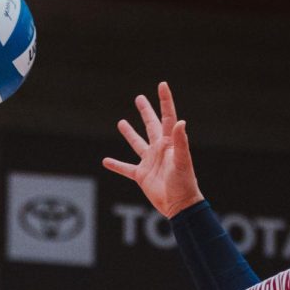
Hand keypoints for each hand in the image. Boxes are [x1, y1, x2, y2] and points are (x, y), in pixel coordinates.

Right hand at [103, 82, 203, 217]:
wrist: (179, 204)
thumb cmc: (184, 182)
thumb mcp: (183, 160)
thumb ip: (180, 141)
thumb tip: (180, 122)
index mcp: (169, 142)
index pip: (167, 117)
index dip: (165, 100)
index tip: (162, 84)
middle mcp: (159, 149)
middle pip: (151, 125)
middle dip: (146, 111)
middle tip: (139, 98)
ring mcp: (149, 162)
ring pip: (137, 143)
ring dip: (129, 133)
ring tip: (121, 122)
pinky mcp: (141, 175)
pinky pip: (126, 168)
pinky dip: (116, 165)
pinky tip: (106, 161)